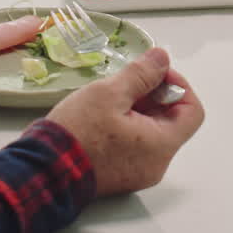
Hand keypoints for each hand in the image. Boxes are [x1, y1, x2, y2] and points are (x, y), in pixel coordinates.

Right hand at [46, 48, 204, 196]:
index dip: (177, 86)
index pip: (192, 111)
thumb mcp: (109, 93)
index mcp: (161, 146)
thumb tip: (162, 57)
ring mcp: (138, 172)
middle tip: (126, 82)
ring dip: (138, 108)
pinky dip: (126, 125)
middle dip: (153, 95)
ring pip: (151, 131)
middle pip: (171, 120)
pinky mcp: (120, 175)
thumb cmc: (76, 133)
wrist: (41, 171)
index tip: (153, 73)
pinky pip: (135, 144)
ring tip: (110, 97)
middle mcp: (156, 164)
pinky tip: (102, 115)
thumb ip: (141, 73)